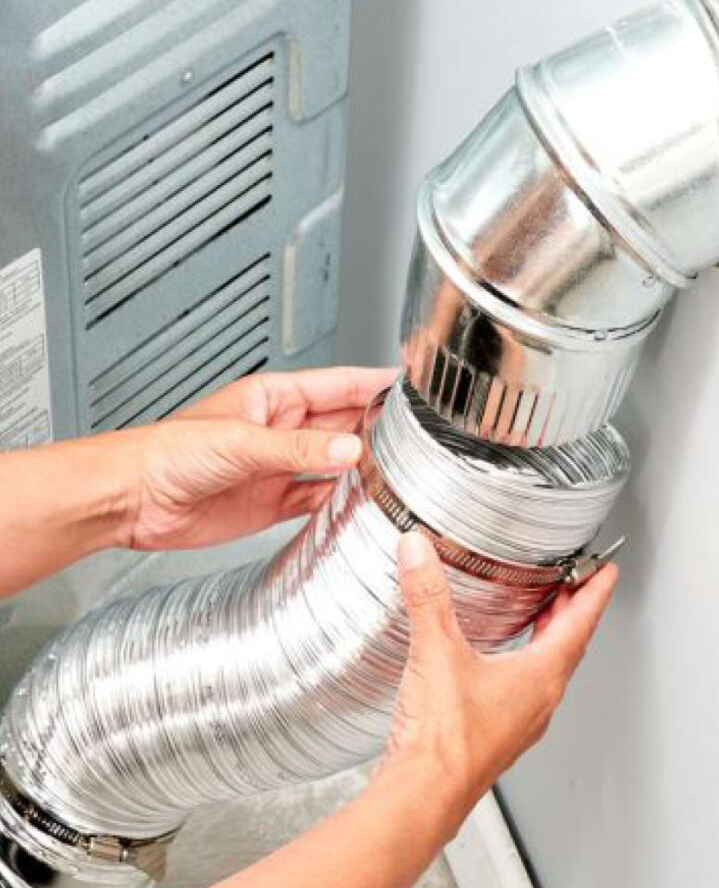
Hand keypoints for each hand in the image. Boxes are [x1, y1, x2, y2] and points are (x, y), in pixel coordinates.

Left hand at [125, 366, 395, 550]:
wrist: (135, 499)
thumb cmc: (168, 453)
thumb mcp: (240, 442)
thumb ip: (297, 450)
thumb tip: (349, 452)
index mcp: (273, 399)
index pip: (337, 385)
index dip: (373, 383)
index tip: (409, 384)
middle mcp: (280, 431)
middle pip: (342, 425)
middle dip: (376, 428)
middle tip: (415, 436)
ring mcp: (278, 468)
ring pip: (334, 464)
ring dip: (361, 467)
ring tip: (397, 470)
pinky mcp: (271, 504)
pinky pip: (315, 500)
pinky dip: (338, 502)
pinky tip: (357, 502)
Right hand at [382, 531, 617, 829]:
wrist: (422, 796)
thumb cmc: (444, 742)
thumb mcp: (436, 651)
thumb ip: (427, 595)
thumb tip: (419, 552)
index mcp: (539, 678)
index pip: (581, 624)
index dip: (595, 593)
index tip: (607, 573)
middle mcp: (537, 702)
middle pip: (567, 647)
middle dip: (572, 612)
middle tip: (574, 586)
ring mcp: (517, 723)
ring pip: (545, 672)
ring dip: (547, 640)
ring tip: (537, 618)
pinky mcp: (494, 737)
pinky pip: (519, 693)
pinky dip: (519, 667)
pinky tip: (493, 664)